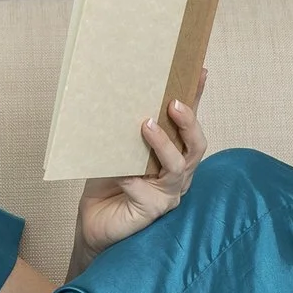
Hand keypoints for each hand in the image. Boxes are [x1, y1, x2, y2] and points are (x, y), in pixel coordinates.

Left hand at [74, 68, 209, 261]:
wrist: (92, 222)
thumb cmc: (107, 184)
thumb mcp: (117, 149)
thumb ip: (126, 131)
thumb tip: (121, 97)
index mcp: (173, 154)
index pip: (189, 124)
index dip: (196, 97)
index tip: (200, 70)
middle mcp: (178, 174)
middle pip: (195, 146)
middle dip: (188, 122)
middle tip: (173, 103)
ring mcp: (169, 194)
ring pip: (177, 167)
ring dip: (163, 144)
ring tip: (146, 126)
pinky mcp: (153, 211)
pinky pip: (146, 192)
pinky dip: (132, 178)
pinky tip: (120, 172)